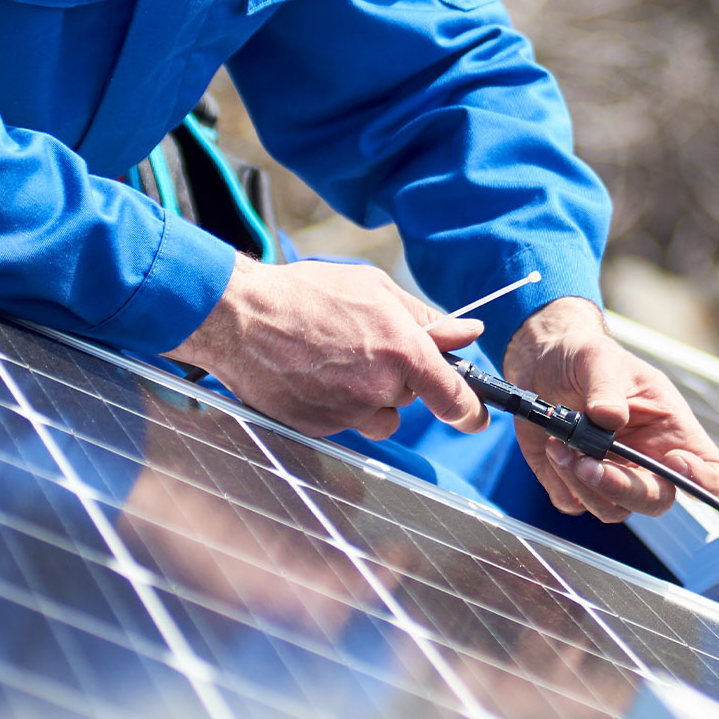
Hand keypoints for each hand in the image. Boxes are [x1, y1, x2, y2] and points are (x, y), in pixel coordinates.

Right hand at [165, 255, 489, 440]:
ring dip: (371, 397)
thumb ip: (425, 316)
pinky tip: (314, 374)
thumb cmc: (307, 293)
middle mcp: (379, 388)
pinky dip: (338, 405)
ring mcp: (347, 414)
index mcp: (402, 350)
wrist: (241, 317)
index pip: (454, 396)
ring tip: (335, 360)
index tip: (476, 417)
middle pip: (411, 397)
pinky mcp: (319, 429)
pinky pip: (346, 423)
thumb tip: (468, 331)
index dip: (471, 410)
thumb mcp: (373, 288)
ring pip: (380, 415)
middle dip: (400, 377)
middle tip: (366, 346)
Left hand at [503, 296, 718, 522]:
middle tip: (586, 462)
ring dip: (582, 484)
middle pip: (657, 501)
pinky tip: (551, 448)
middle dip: (621, 488)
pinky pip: (575, 504)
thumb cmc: (585, 357)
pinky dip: (561, 483)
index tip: (674, 462)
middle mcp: (648, 462)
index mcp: (672, 432)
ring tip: (557, 441)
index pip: (715, 477)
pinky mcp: (576, 485)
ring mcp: (614, 478)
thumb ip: (606, 387)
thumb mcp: (599, 359)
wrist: (542, 362)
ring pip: (613, 510)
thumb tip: (609, 418)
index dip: (705, 482)